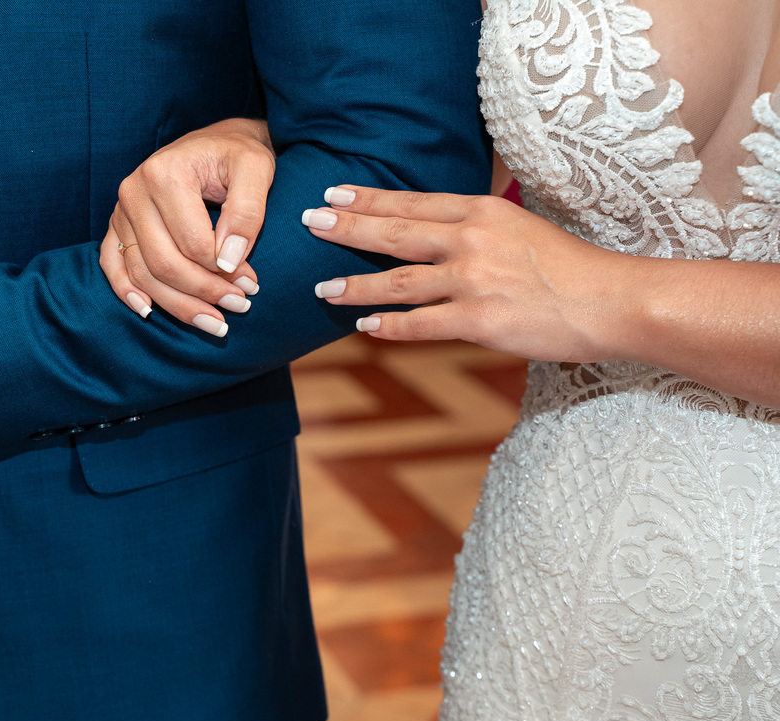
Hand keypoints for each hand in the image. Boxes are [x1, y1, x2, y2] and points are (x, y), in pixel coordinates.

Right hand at [99, 118, 272, 335]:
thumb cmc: (236, 155)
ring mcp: (121, 210)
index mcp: (165, 173)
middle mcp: (134, 191)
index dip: (223, 271)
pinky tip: (148, 311)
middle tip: (239, 306)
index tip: (251, 283)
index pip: (192, 243)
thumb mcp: (256, 168)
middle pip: (164, 263)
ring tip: (215, 322)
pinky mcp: (117, 225)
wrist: (215, 143)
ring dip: (178, 305)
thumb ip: (247, 211)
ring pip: (142, 273)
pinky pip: (112, 265)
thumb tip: (229, 259)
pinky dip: (126, 291)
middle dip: (204, 293)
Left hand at [303, 187, 623, 362]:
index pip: (412, 203)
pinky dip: (389, 325)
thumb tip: (441, 227)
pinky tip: (364, 327)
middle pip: (395, 233)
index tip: (334, 194)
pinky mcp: (478, 320)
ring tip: (322, 289)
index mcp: (481, 212)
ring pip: (398, 281)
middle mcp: (471, 240)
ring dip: (355, 285)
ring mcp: (473, 280)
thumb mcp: (521, 228)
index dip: (368, 199)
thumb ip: (478, 225)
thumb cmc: (569, 267)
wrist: (610, 301)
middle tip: (308, 223)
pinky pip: (421, 324)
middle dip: (347, 228)